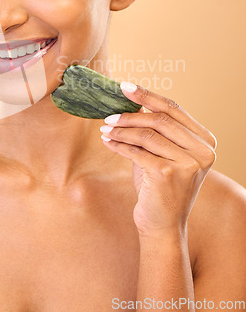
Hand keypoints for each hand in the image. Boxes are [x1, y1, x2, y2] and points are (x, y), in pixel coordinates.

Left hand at [100, 82, 216, 237]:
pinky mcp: (167, 174)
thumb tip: (134, 101)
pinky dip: (119, 144)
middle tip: (108, 116)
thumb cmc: (160, 185)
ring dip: (121, 130)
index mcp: (205, 141)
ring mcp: (187, 163)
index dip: (148, 95)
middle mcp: (202, 151)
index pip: (173, 109)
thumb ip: (155, 128)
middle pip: (159, 119)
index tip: (125, 87)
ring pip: (146, 134)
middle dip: (129, 115)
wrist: (162, 224)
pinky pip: (136, 151)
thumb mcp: (161, 152)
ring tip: (105, 129)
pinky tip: (108, 142)